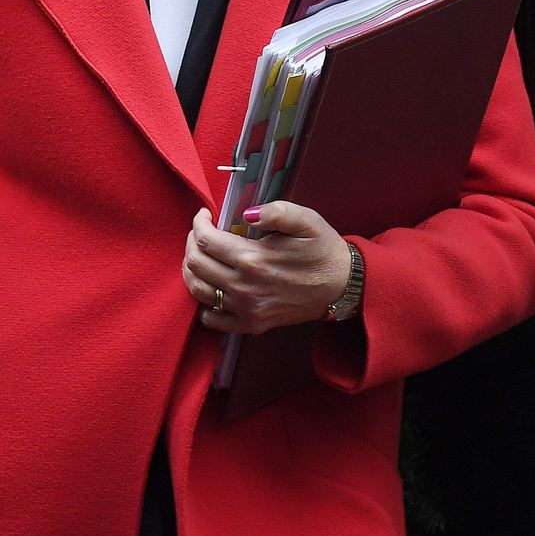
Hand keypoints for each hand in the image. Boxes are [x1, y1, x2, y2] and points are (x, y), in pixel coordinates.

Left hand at [182, 203, 352, 334]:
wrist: (343, 287)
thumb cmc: (323, 250)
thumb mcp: (306, 221)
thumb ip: (275, 212)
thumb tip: (246, 214)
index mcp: (254, 259)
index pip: (205, 240)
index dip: (198, 223)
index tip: (205, 215)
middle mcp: (245, 287)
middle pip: (195, 264)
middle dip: (191, 242)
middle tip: (201, 232)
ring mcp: (247, 309)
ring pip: (198, 290)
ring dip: (192, 269)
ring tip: (201, 255)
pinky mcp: (252, 324)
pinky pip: (213, 320)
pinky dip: (203, 303)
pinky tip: (211, 285)